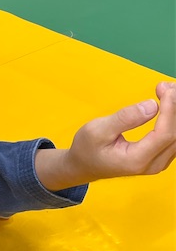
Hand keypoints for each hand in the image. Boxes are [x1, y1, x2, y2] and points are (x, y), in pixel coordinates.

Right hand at [37, 81, 175, 190]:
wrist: (84, 165)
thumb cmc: (87, 148)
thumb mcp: (97, 130)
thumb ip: (124, 118)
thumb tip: (152, 105)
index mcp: (136, 160)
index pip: (164, 134)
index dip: (170, 110)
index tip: (165, 90)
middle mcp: (152, 164)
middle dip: (175, 107)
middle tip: (165, 86)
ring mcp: (159, 162)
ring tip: (167, 91)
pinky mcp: (160, 156)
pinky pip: (175, 136)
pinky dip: (173, 118)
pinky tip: (168, 103)